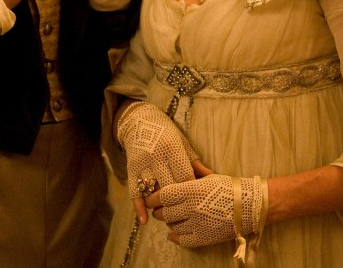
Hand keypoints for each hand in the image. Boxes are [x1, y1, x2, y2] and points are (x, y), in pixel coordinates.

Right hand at [115, 102, 200, 223]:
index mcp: (172, 148)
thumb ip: (195, 163)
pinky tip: (145, 221)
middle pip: (169, 187)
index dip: (192, 190)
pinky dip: (139, 208)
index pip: (185, 176)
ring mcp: (142, 163)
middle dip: (177, 201)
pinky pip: (134, 192)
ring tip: (169, 216)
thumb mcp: (183, 144)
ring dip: (160, 206)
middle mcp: (156, 156)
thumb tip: (212, 178)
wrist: (139, 121)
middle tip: (185, 212)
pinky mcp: (130, 169)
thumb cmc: (167, 134)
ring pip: (152, 191)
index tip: (198, 200)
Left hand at [147, 173, 267, 247]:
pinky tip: (173, 234)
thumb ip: (187, 182)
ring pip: (172, 226)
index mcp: (192, 189)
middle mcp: (192, 207)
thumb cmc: (228, 187)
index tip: (150, 199)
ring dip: (169, 222)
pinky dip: (175, 237)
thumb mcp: (207, 178)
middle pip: (164, 212)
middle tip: (160, 209)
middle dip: (159, 211)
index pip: (163, 195)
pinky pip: (182, 240)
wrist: (250, 205)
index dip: (153, 198)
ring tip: (172, 218)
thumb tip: (168, 186)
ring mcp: (197, 224)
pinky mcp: (204, 237)